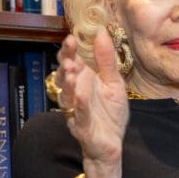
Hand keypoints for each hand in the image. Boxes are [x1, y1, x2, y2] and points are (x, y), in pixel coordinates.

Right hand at [54, 31, 128, 167]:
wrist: (112, 143)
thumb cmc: (110, 113)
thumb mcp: (114, 83)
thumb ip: (106, 61)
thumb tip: (101, 34)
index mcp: (82, 81)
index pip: (72, 62)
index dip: (70, 50)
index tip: (72, 37)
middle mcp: (75, 94)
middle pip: (64, 75)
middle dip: (66, 62)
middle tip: (69, 49)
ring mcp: (76, 110)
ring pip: (67, 95)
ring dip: (68, 82)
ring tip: (72, 69)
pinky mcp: (82, 126)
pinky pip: (79, 114)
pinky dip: (80, 104)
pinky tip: (81, 94)